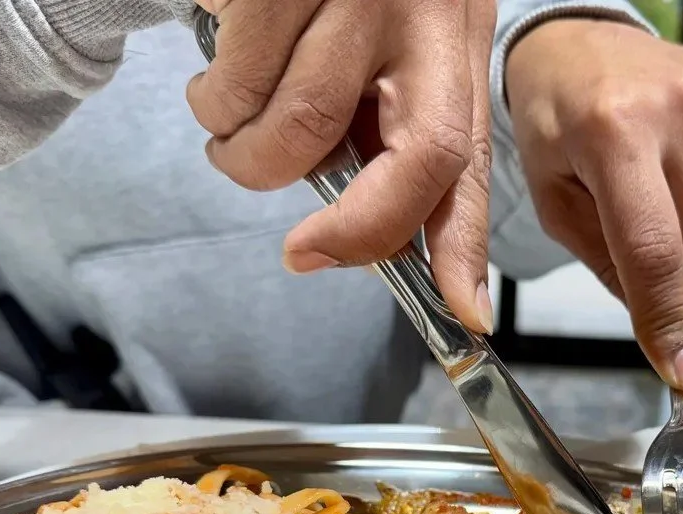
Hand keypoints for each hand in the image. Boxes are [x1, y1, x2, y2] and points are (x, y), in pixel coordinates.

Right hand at [186, 0, 497, 332]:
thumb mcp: (378, 48)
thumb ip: (381, 132)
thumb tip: (359, 241)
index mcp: (452, 41)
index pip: (468, 157)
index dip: (466, 246)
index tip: (465, 314)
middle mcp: (425, 12)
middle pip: (418, 157)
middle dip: (352, 228)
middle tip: (298, 243)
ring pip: (304, 128)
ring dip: (248, 153)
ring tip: (232, 123)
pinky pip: (239, 78)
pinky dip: (215, 98)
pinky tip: (219, 71)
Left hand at [506, 20, 682, 389]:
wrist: (574, 40)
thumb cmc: (552, 123)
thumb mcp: (552, 200)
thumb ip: (601, 262)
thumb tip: (658, 319)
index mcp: (612, 132)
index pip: (654, 249)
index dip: (669, 320)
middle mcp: (675, 107)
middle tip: (648, 259)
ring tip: (655, 198)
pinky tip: (676, 167)